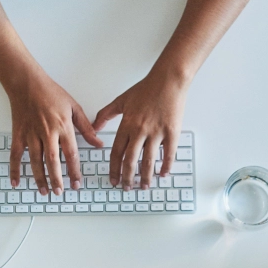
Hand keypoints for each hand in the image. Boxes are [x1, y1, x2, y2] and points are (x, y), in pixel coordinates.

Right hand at [6, 69, 98, 194]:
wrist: (27, 83)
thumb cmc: (50, 92)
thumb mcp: (74, 107)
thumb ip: (86, 127)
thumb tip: (98, 142)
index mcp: (62, 127)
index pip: (71, 154)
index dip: (74, 171)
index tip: (76, 183)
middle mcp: (47, 133)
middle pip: (52, 161)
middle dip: (57, 179)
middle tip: (60, 192)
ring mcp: (31, 135)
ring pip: (35, 161)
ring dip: (40, 178)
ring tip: (44, 191)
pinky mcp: (19, 134)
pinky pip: (15, 155)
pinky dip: (14, 169)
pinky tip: (16, 181)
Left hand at [93, 69, 189, 189]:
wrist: (168, 80)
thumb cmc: (146, 88)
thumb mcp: (122, 100)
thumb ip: (106, 114)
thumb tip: (94, 126)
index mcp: (127, 124)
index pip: (117, 152)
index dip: (114, 169)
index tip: (113, 179)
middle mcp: (140, 130)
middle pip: (131, 160)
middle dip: (127, 177)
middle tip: (126, 188)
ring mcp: (157, 132)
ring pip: (149, 160)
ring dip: (145, 176)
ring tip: (144, 186)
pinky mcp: (172, 132)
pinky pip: (169, 154)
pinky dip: (166, 166)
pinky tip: (163, 174)